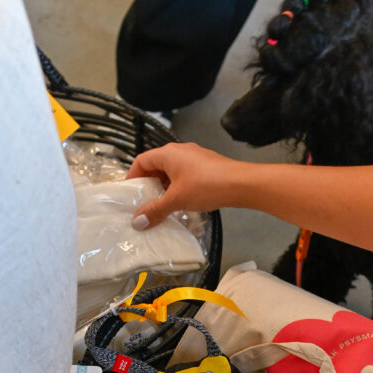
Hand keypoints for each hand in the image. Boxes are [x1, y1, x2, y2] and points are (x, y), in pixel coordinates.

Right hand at [127, 142, 242, 227]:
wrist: (241, 183)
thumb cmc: (205, 185)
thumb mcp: (177, 199)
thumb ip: (155, 210)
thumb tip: (137, 222)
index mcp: (168, 153)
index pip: (141, 160)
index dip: (133, 176)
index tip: (131, 193)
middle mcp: (179, 151)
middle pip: (156, 165)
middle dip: (149, 183)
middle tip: (145, 201)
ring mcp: (195, 157)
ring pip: (172, 170)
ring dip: (165, 186)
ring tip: (162, 204)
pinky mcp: (206, 165)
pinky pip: (185, 174)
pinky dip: (179, 186)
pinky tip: (182, 201)